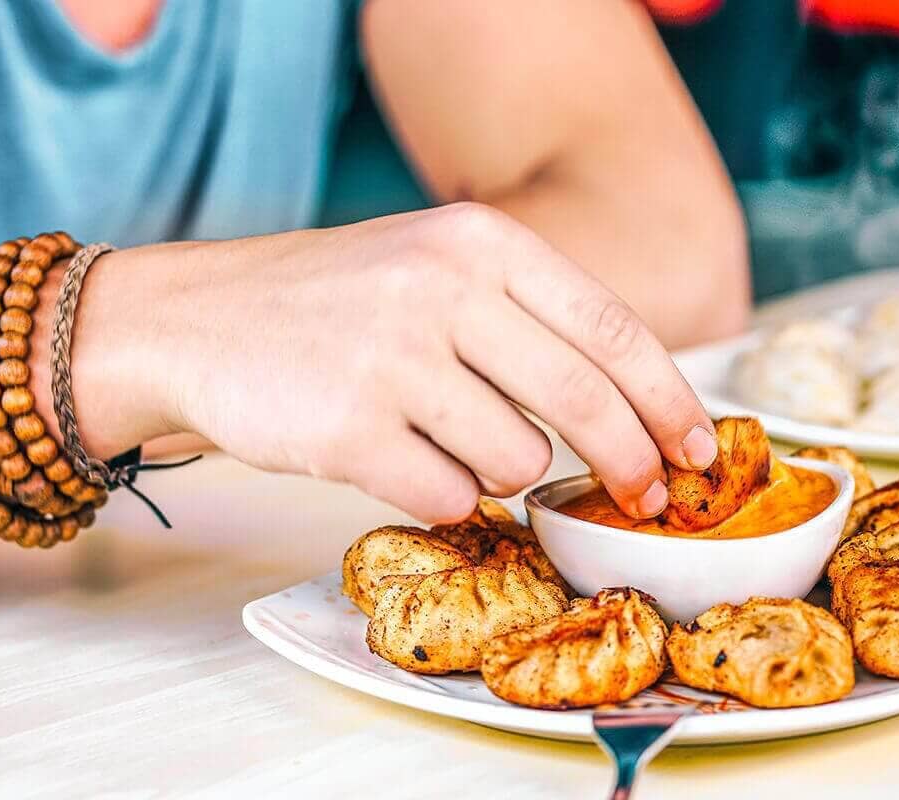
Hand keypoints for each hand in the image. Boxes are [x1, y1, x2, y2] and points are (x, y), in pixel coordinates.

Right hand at [56, 203, 718, 521]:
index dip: (671, 398)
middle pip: (585, 401)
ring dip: (504, 471)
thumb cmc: (339, 305)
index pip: (614, 329)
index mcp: (481, 243)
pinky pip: (449, 496)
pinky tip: (402, 461)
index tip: (700, 447)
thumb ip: (531, 321)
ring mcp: (393, 358)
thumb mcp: (438, 270)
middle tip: (646, 498)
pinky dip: (443, 494)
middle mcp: (442, 288)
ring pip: (517, 460)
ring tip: (450, 441)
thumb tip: (637, 409)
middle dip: (631, 462)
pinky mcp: (348, 430)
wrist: (198, 322)